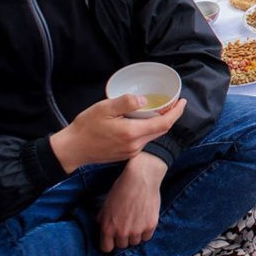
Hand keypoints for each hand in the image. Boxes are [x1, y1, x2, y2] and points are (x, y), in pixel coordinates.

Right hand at [49, 95, 185, 172]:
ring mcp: (131, 152)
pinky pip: (143, 141)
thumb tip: (144, 100)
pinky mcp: (126, 154)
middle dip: (171, 116)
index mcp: (132, 133)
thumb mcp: (104, 108)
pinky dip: (149, 130)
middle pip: (161, 130)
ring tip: (162, 109)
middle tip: (174, 102)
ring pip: (152, 136)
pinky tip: (145, 121)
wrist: (72, 149)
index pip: (164, 123)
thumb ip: (125, 103)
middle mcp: (135, 145)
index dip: (177, 112)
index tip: (183, 101)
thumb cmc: (86, 127)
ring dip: (160, 123)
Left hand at [97, 153, 165, 252]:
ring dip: (135, 234)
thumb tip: (102, 226)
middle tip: (126, 224)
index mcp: (108, 228)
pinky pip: (147, 237)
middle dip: (123, 237)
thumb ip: (102, 219)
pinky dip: (145, 231)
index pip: (106, 248)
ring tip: (136, 220)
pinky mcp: (150, 226)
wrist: (141, 178)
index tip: (113, 238)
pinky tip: (144, 219)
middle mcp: (122, 232)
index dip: (110, 242)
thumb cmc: (121, 188)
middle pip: (122, 245)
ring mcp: (137, 230)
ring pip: (135, 242)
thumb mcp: (106, 204)